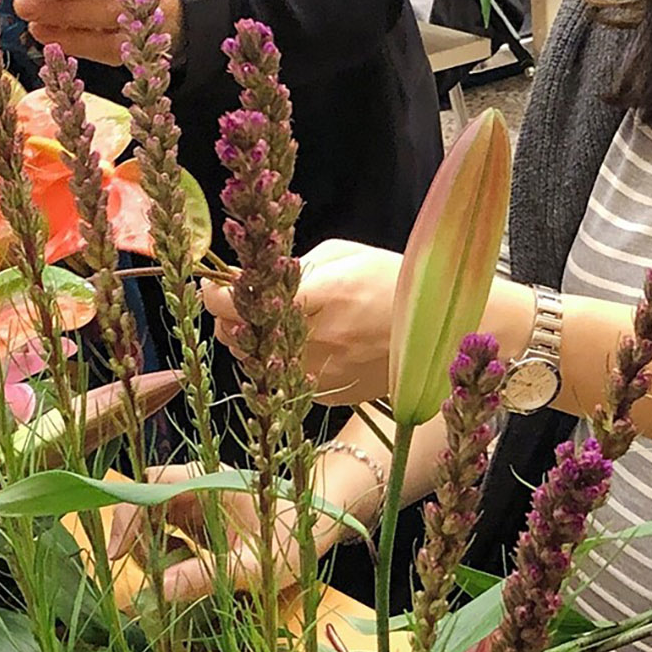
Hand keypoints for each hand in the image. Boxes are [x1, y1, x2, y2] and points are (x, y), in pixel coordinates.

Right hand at [104, 456, 374, 603]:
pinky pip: (172, 531)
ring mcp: (200, 500)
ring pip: (156, 519)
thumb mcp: (254, 565)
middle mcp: (199, 484)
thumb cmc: (296, 537)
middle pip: (146, 502)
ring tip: (167, 579)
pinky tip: (184, 575)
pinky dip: (167, 554)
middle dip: (135, 538)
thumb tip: (160, 590)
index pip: (149, 486)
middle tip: (141, 577)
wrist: (326, 522)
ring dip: (150, 549)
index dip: (126, 516)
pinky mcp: (205, 518)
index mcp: (209, 481)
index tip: (116, 555)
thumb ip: (206, 576)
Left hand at [199, 237, 402, 405]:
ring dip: (254, 341)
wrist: (437, 330)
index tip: (214, 285)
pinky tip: (302, 343)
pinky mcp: (329, 395)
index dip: (218, 294)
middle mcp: (319, 341)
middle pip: (242, 338)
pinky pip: (285, 378)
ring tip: (273, 320)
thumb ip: (292, 266)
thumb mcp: (342, 255)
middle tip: (243, 300)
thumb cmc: (390, 279)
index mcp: (323, 297)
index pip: (243, 303)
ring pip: (258, 363)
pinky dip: (282, 362)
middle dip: (233, 319)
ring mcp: (323, 375)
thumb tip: (246, 278)